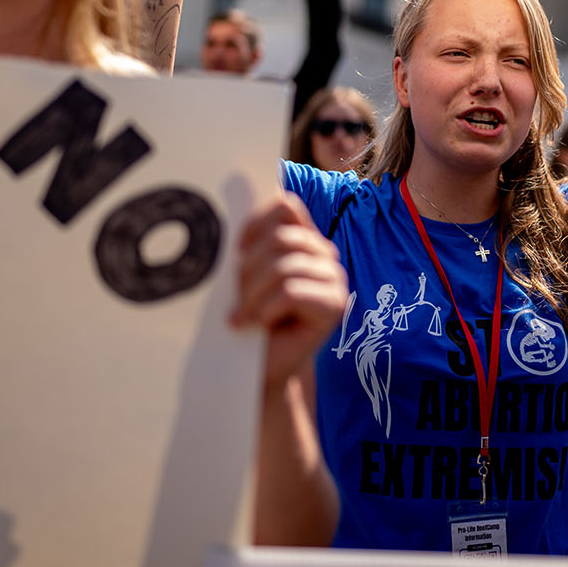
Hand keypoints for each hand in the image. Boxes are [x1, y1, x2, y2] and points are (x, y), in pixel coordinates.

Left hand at [230, 194, 347, 391]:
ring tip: (244, 316)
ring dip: (254, 295)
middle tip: (237, 299)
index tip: (236, 251)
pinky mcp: (336, 304)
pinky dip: (266, 309)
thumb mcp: (246, 275)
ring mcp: (334, 278)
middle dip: (249, 271)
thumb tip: (231, 200)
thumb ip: (250, 243)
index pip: (286, 206)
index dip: (256, 223)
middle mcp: (323, 253)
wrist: (262, 366)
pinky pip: (291, 292)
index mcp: (303, 238)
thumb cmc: (250, 317)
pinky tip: (260, 324)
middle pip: (281, 238)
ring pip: (284, 267)